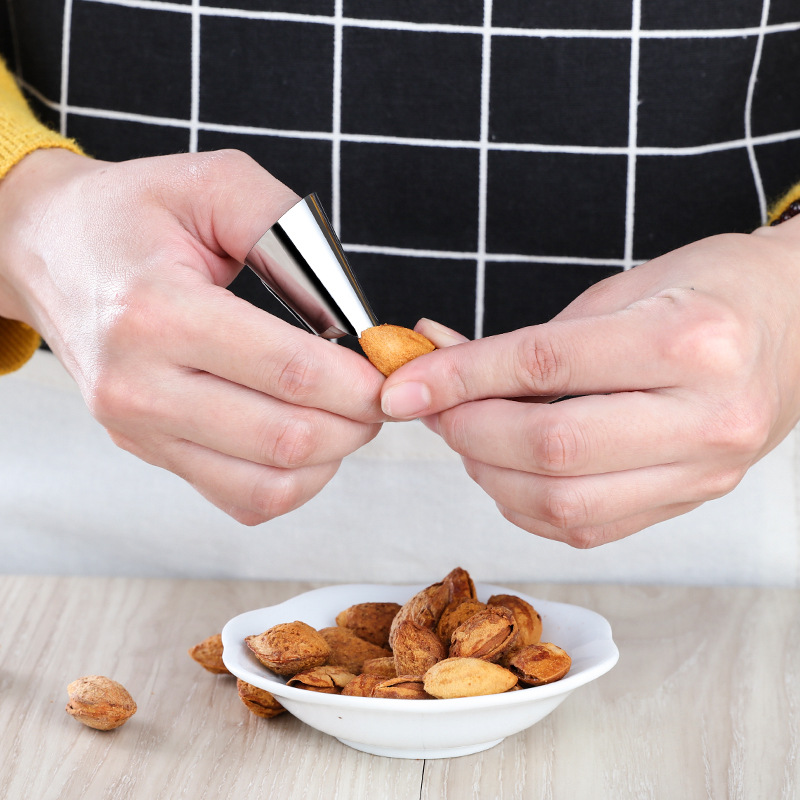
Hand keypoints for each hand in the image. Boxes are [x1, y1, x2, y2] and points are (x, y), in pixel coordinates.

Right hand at [0, 148, 383, 523]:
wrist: (48, 249)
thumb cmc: (133, 214)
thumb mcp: (212, 183)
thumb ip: (288, 230)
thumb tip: (349, 311)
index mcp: (157, 313)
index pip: (290, 372)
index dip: (362, 380)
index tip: (392, 368)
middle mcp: (140, 386)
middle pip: (288, 438)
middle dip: (359, 421)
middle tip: (379, 390)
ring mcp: (140, 429)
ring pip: (269, 484)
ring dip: (332, 457)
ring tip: (346, 413)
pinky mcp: (148, 450)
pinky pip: (241, 499)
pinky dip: (293, 481)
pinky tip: (306, 439)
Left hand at [380, 222, 799, 546]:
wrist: (792, 324)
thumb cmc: (704, 293)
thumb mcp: (617, 292)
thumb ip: (529, 341)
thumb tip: (435, 363)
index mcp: (688, 340)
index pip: (544, 366)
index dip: (458, 377)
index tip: (403, 383)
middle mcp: (704, 416)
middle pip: (550, 449)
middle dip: (467, 432)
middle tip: (432, 409)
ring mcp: (701, 471)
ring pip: (563, 503)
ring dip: (490, 474)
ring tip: (469, 435)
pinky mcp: (688, 501)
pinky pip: (586, 528)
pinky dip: (526, 505)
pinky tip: (508, 470)